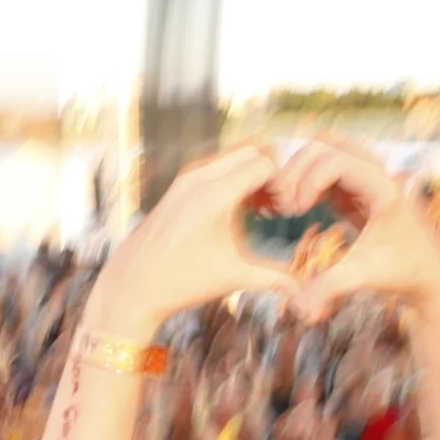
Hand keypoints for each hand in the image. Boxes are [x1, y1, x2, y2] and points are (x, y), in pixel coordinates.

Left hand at [88, 145, 297, 336]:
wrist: (133, 284)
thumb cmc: (183, 282)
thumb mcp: (233, 277)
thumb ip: (274, 278)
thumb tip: (306, 290)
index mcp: (214, 195)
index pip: (267, 164)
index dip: (286, 184)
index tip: (288, 212)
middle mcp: (199, 177)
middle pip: (254, 149)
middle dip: (274, 172)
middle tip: (280, 206)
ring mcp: (187, 176)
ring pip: (235, 153)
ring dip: (256, 172)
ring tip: (265, 208)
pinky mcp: (180, 182)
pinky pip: (219, 163)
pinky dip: (237, 175)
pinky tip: (244, 208)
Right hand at [268, 140, 439, 322]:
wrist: (426, 276)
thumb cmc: (401, 273)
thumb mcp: (363, 277)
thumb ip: (330, 287)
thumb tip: (297, 307)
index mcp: (383, 185)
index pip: (335, 158)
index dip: (307, 179)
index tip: (294, 211)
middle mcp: (378, 173)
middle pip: (327, 144)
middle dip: (298, 169)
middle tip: (286, 206)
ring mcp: (368, 177)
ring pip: (326, 150)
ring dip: (301, 170)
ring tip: (290, 205)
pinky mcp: (359, 188)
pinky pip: (326, 168)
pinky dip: (307, 179)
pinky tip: (298, 208)